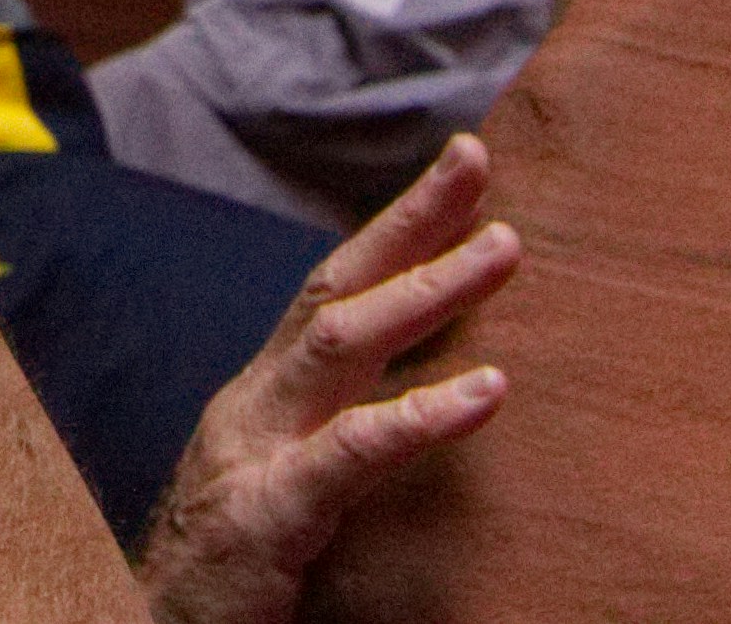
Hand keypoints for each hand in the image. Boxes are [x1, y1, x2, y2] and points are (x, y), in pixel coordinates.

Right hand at [144, 138, 518, 623]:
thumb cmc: (226, 571)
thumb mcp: (283, 479)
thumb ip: (335, 429)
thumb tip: (430, 390)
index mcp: (263, 395)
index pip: (330, 290)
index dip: (393, 229)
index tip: (459, 175)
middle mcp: (255, 403)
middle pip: (333, 288)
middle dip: (407, 219)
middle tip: (477, 159)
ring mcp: (255, 451)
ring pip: (339, 345)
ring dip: (426, 289)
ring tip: (503, 251)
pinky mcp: (267, 513)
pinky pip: (349, 454)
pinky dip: (420, 417)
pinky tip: (487, 391)